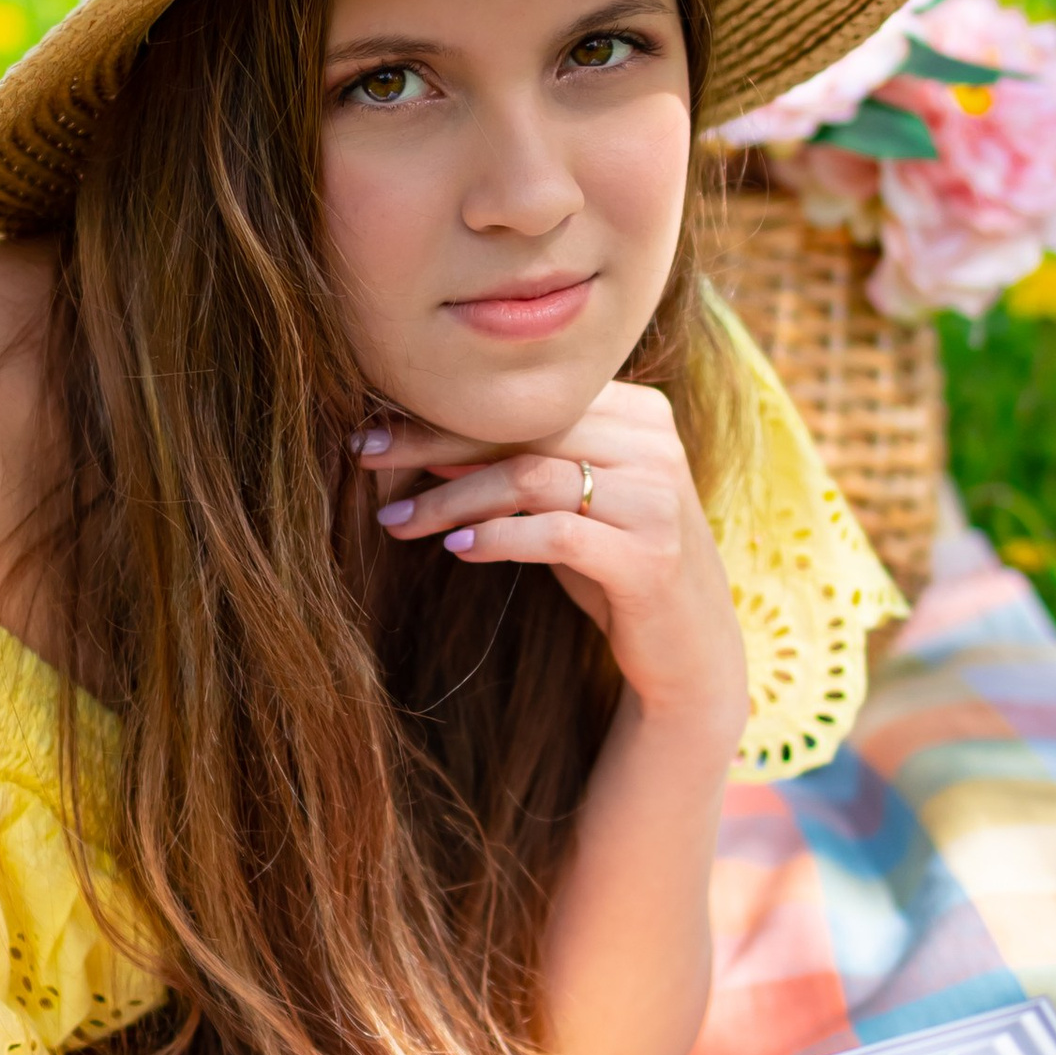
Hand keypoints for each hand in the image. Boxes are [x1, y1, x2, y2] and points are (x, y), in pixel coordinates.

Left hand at [361, 380, 749, 743]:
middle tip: (365, 459)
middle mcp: (653, 444)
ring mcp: (658, 497)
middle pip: (522, 429)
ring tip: (399, 522)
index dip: (445, 413)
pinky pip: (555, 532)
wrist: (690, 652)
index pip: (527, 402)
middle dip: (432, 444)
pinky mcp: (651, 556)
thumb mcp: (565, 507)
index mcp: (637, 413)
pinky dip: (497, 537)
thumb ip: (514, 466)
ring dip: (452, 499)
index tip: (376, 431)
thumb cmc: (616, 569)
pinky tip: (457, 549)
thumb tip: (421, 439)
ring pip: (530, 477)